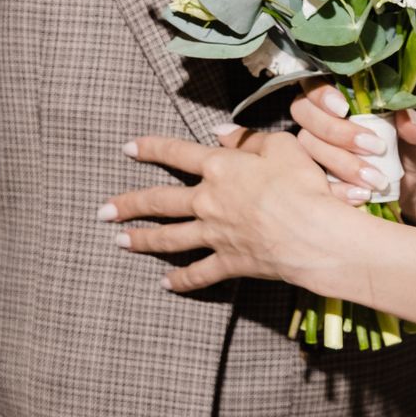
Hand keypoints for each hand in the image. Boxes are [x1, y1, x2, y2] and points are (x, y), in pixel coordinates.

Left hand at [102, 129, 336, 293]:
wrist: (312, 234)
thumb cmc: (302, 185)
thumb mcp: (282, 147)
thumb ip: (248, 139)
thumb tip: (222, 132)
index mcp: (220, 168)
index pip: (176, 153)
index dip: (150, 148)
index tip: (127, 148)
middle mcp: (208, 201)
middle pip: (159, 201)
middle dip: (128, 204)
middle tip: (103, 210)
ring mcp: (215, 234)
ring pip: (169, 238)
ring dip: (142, 240)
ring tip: (119, 241)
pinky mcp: (229, 262)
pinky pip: (199, 273)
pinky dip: (181, 280)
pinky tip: (166, 283)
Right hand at [289, 88, 415, 234]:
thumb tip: (408, 118)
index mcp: (351, 94)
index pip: (317, 83)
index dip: (322, 94)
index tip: (343, 109)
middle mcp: (328, 116)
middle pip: (305, 113)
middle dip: (336, 131)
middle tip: (374, 147)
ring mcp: (321, 145)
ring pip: (309, 146)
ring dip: (341, 163)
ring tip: (376, 179)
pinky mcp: (322, 174)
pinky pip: (314, 179)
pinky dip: (337, 188)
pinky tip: (362, 196)